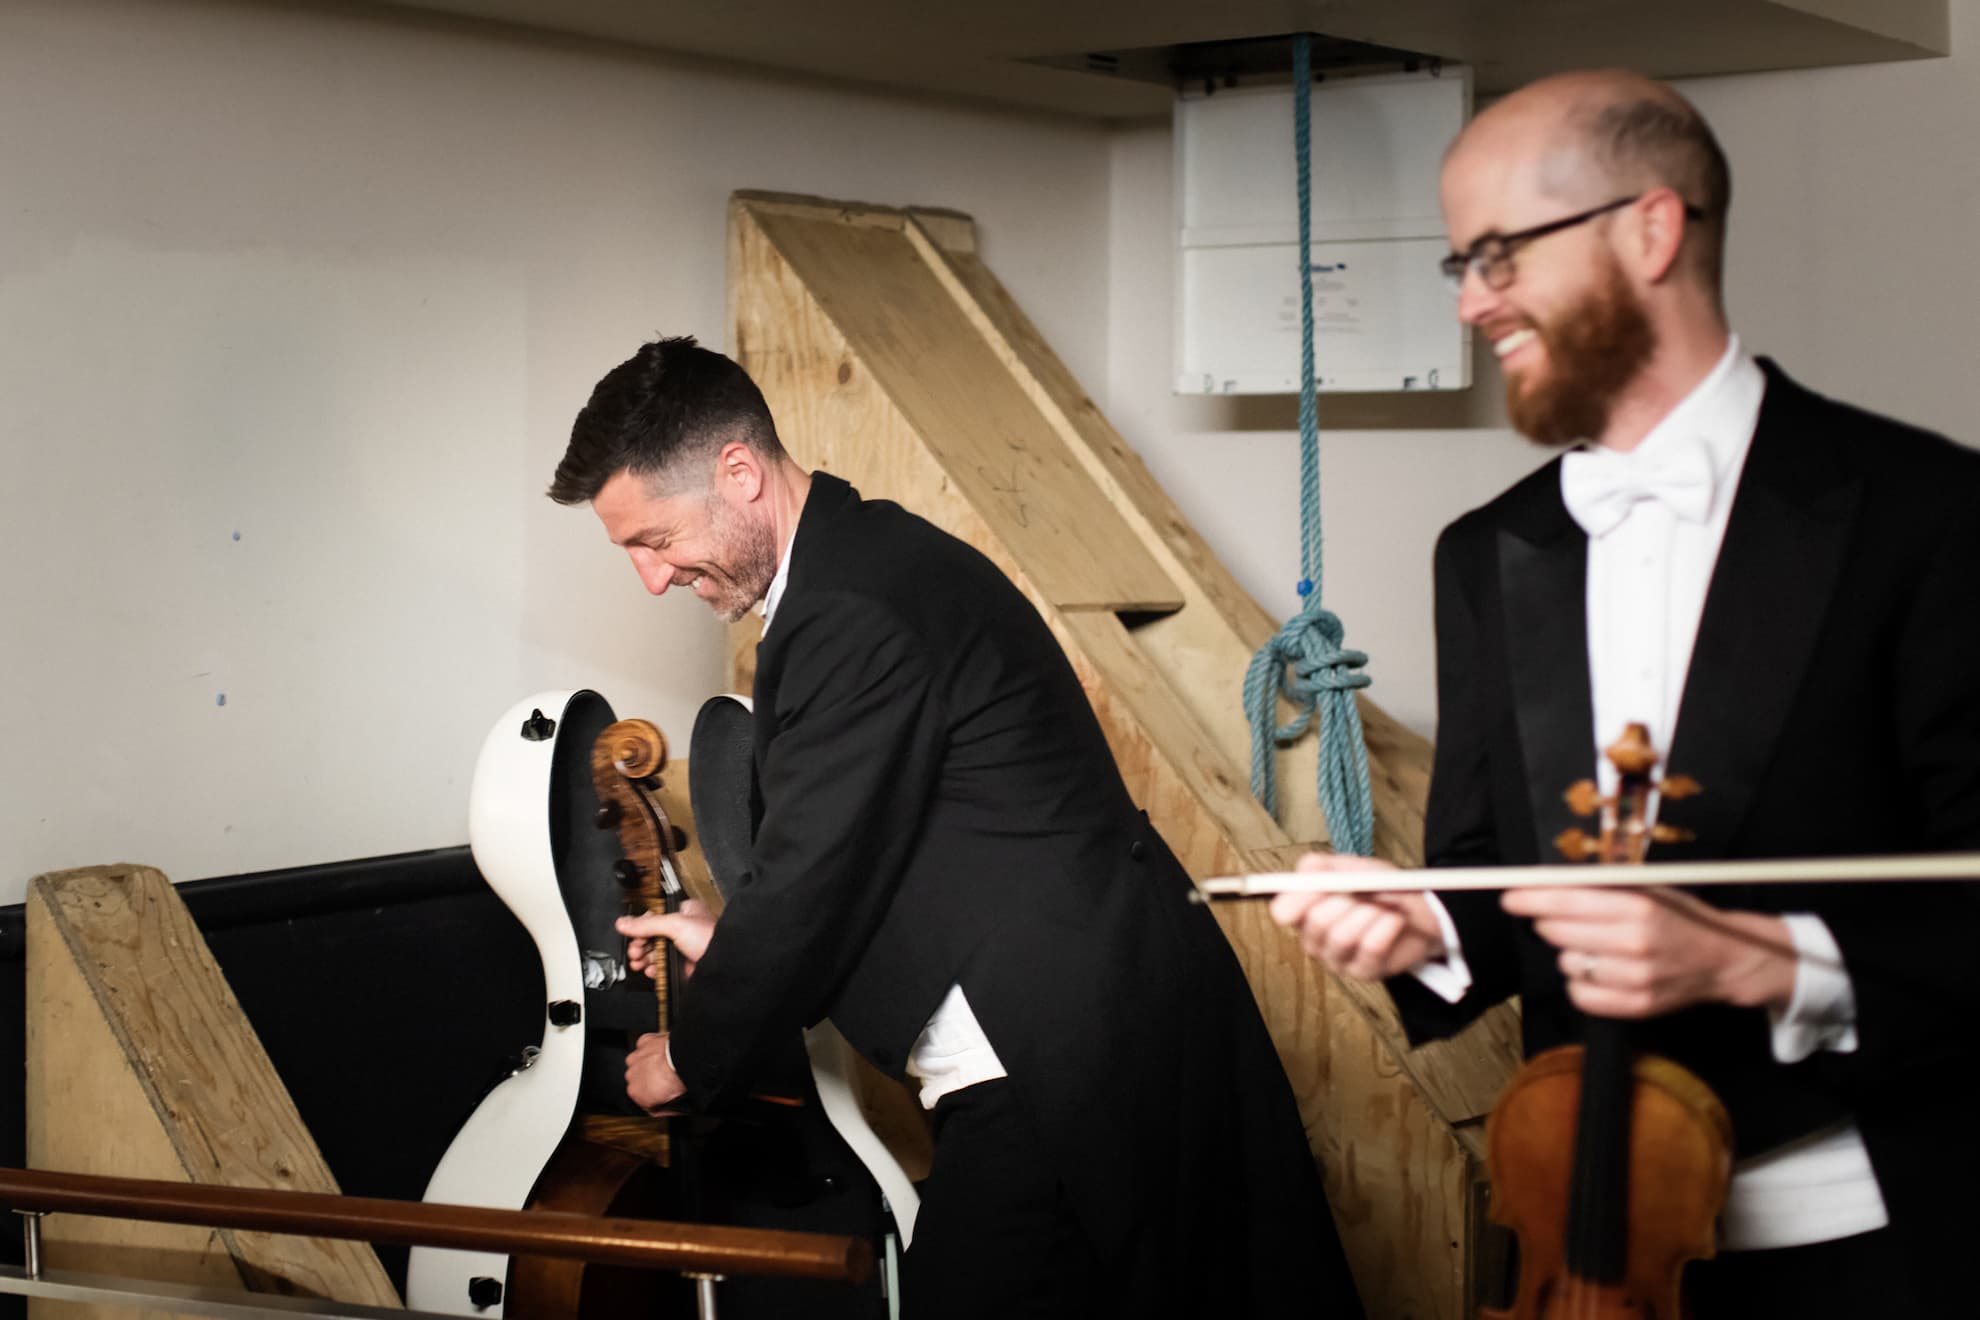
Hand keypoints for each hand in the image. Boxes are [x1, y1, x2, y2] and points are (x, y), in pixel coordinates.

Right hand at [617, 899, 715, 979]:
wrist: (723, 965)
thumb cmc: (711, 938)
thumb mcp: (675, 924)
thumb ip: (647, 924)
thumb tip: (624, 923)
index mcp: (685, 912)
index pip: (655, 916)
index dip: (641, 926)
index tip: (631, 934)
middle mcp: (684, 929)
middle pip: (653, 936)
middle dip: (640, 944)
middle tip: (634, 951)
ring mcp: (684, 948)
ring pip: (657, 952)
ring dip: (644, 958)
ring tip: (638, 962)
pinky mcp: (683, 965)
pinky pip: (663, 966)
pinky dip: (653, 969)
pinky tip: (649, 969)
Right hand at [625, 1031, 686, 1112]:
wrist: (683, 1058)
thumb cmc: (678, 1078)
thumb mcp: (673, 1103)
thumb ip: (665, 1108)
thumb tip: (669, 1108)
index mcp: (635, 1092)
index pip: (643, 1099)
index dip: (656, 1099)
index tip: (664, 1097)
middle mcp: (631, 1075)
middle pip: (640, 1081)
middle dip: (651, 1081)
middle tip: (667, 1080)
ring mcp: (636, 1058)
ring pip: (640, 1063)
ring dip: (650, 1064)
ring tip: (666, 1065)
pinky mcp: (643, 1042)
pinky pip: (646, 1047)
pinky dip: (652, 1049)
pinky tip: (662, 1053)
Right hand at [1268, 852, 1446, 979]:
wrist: (1420, 912)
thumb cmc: (1381, 889)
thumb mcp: (1350, 867)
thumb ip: (1322, 866)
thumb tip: (1304, 871)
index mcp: (1305, 911)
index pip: (1284, 912)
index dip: (1299, 898)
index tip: (1321, 886)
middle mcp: (1316, 939)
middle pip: (1315, 923)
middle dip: (1344, 902)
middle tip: (1361, 894)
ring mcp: (1338, 959)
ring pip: (1342, 937)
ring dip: (1368, 914)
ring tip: (1382, 908)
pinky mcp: (1363, 972)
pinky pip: (1370, 949)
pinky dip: (1386, 927)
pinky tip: (1394, 921)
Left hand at [1500, 885, 1796, 1017]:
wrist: (1724, 959)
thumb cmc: (1679, 915)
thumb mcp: (1647, 888)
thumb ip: (1601, 886)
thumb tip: (1544, 880)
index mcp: (1638, 906)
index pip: (1566, 902)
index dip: (1530, 899)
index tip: (1510, 897)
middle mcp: (1635, 943)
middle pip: (1558, 933)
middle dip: (1548, 922)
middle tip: (1554, 918)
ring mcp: (1636, 979)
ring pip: (1567, 964)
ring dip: (1569, 952)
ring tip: (1592, 945)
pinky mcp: (1637, 1006)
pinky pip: (1580, 995)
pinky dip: (1580, 982)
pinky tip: (1597, 970)